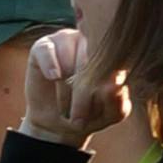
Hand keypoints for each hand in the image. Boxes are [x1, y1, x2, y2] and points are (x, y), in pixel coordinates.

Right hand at [21, 24, 126, 146]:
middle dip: (84, 94)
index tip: (97, 114)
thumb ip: (118, 102)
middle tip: (78, 120)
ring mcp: (68, 40)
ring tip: (64, 109)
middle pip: (90, 60)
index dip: (104, 89)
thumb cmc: (88, 113)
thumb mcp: (108, 115)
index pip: (114, 62)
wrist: (55, 123)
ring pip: (69, 58)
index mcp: (113, 53)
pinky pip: (47, 50)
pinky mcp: (44, 46)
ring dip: (65, 88)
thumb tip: (114, 85)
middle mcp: (92, 41)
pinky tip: (53, 78)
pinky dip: (50, 65)